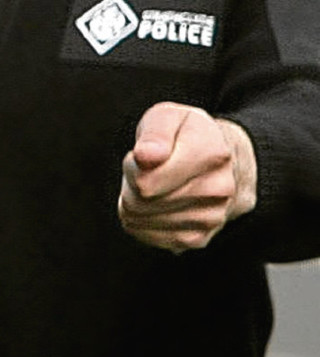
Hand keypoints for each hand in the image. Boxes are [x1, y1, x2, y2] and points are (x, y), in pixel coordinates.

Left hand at [119, 102, 257, 252]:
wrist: (224, 163)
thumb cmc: (186, 136)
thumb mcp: (169, 117)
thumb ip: (155, 132)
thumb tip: (146, 156)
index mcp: (213, 155)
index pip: (145, 180)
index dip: (133, 164)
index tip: (146, 155)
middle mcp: (219, 190)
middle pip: (139, 201)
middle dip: (132, 183)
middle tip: (149, 170)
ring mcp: (211, 218)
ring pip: (138, 219)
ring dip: (135, 201)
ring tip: (156, 185)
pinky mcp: (198, 239)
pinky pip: (144, 234)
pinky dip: (140, 219)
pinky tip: (157, 204)